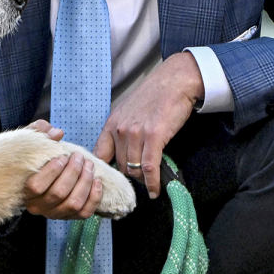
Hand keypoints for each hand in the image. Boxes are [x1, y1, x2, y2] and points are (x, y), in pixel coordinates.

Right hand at [21, 120, 106, 218]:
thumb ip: (40, 131)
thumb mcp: (31, 141)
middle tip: (79, 157)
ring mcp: (54, 214)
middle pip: (58, 194)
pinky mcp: (70, 217)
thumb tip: (57, 134)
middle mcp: (38, 207)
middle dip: (73, 172)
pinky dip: (94, 197)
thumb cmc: (36, 157)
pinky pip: (85, 213)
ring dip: (85, 182)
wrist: (41, 174)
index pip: (36, 186)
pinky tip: (97, 181)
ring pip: (73, 204)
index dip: (52, 171)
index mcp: (25, 191)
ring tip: (89, 166)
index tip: (62, 157)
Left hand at [94, 52, 202, 198]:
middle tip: (139, 180)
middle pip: (120, 165)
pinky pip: (149, 167)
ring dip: (142, 180)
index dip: (104, 171)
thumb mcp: (127, 111)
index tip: (110, 181)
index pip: (99, 155)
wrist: (174, 82)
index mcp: (111, 124)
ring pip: (133, 169)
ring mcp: (136, 134)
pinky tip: (154, 191)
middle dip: (129, 175)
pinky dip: (152, 183)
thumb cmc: (154, 96)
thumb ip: (121, 131)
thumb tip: (121, 153)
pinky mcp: (154, 137)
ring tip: (148, 183)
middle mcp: (120, 130)